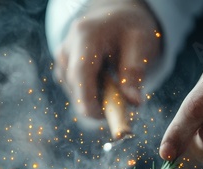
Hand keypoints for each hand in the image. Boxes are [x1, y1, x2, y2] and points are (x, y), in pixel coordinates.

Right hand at [53, 0, 160, 118]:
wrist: (115, 18)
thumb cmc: (129, 29)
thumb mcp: (140, 44)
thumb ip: (135, 73)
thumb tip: (134, 102)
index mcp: (85, 35)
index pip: (80, 72)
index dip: (88, 99)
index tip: (103, 118)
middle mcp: (67, 47)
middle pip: (76, 87)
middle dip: (98, 103)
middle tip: (125, 104)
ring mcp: (61, 60)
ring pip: (76, 93)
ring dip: (98, 98)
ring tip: (117, 82)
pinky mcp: (62, 70)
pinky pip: (76, 92)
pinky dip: (93, 95)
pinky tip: (106, 81)